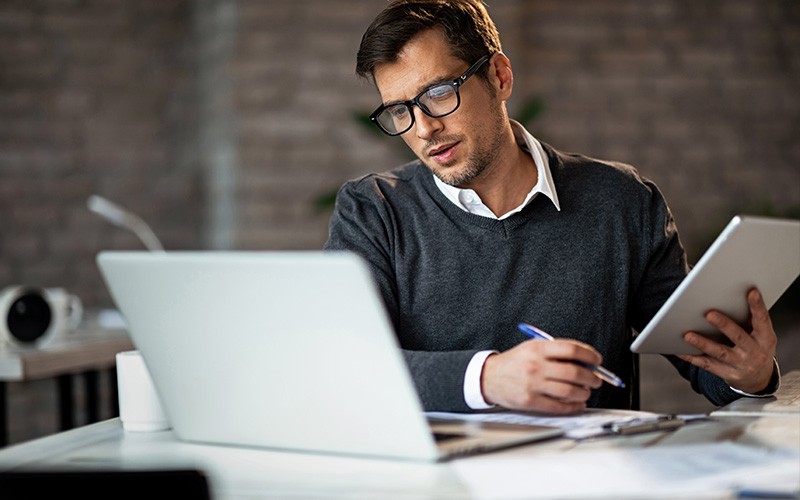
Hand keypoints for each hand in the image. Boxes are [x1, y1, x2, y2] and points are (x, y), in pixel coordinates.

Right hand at [480, 338, 602, 413]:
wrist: (489, 377)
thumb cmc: (515, 362)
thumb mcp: (532, 348)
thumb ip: (557, 352)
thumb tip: (586, 361)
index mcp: (538, 348)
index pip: (572, 350)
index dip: (590, 355)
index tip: (597, 361)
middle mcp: (536, 365)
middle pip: (575, 372)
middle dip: (592, 378)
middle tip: (596, 380)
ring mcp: (533, 384)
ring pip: (570, 391)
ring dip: (584, 393)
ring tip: (585, 392)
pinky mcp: (531, 401)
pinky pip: (559, 406)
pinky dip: (574, 407)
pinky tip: (577, 404)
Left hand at [678, 288, 776, 393]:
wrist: (759, 379)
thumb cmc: (756, 349)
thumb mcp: (761, 336)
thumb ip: (750, 320)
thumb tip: (728, 296)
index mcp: (765, 338)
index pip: (762, 320)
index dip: (758, 306)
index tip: (751, 292)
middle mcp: (754, 352)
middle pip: (738, 336)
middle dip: (724, 325)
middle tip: (709, 314)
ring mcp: (741, 364)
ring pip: (719, 352)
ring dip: (702, 343)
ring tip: (687, 335)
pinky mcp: (727, 374)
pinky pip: (706, 364)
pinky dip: (691, 357)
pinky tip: (679, 350)